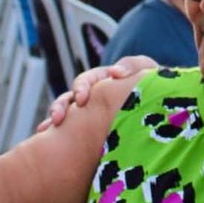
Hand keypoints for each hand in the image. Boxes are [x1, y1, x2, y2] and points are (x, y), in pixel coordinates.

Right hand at [36, 55, 156, 131]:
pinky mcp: (87, 130)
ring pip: (67, 111)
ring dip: (56, 115)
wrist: (159, 110)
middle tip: (62, 115)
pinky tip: (44, 136)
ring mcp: (88, 113)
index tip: (83, 99)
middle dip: (64, 105)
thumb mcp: (145, 71)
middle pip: (72, 97)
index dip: (84, 87)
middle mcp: (92, 95)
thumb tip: (115, 72)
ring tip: (48, 127)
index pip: (89, 81)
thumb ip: (132, 66)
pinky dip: (54, 131)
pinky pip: (68, 130)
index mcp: (104, 81)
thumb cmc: (153, 88)